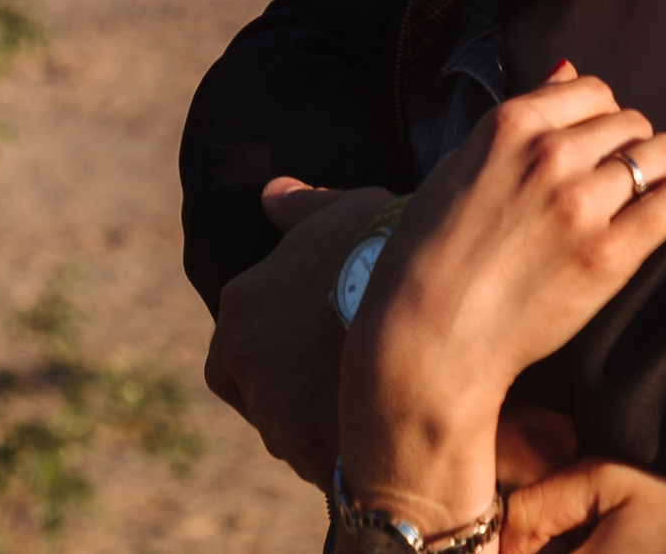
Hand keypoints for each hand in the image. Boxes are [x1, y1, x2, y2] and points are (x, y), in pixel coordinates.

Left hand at [201, 179, 390, 484]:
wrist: (429, 289)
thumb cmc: (387, 241)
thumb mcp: (342, 210)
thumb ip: (301, 209)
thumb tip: (271, 194)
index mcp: (242, 304)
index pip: (236, 354)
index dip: (277, 364)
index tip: (315, 365)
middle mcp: (241, 355)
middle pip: (259, 401)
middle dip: (293, 404)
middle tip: (342, 397)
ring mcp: (271, 404)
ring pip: (288, 438)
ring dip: (318, 435)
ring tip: (370, 424)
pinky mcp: (308, 446)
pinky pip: (324, 470)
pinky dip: (347, 466)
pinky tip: (384, 451)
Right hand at [337, 63, 665, 530]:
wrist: (430, 336)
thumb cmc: (430, 252)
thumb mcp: (459, 166)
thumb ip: (519, 119)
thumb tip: (566, 69)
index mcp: (509, 125)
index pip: (589, 91)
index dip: (599, 114)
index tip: (598, 139)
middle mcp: (550, 155)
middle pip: (628, 122)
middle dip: (630, 141)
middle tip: (622, 172)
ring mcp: (582, 204)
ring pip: (658, 152)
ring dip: (665, 162)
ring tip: (663, 179)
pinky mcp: (610, 254)